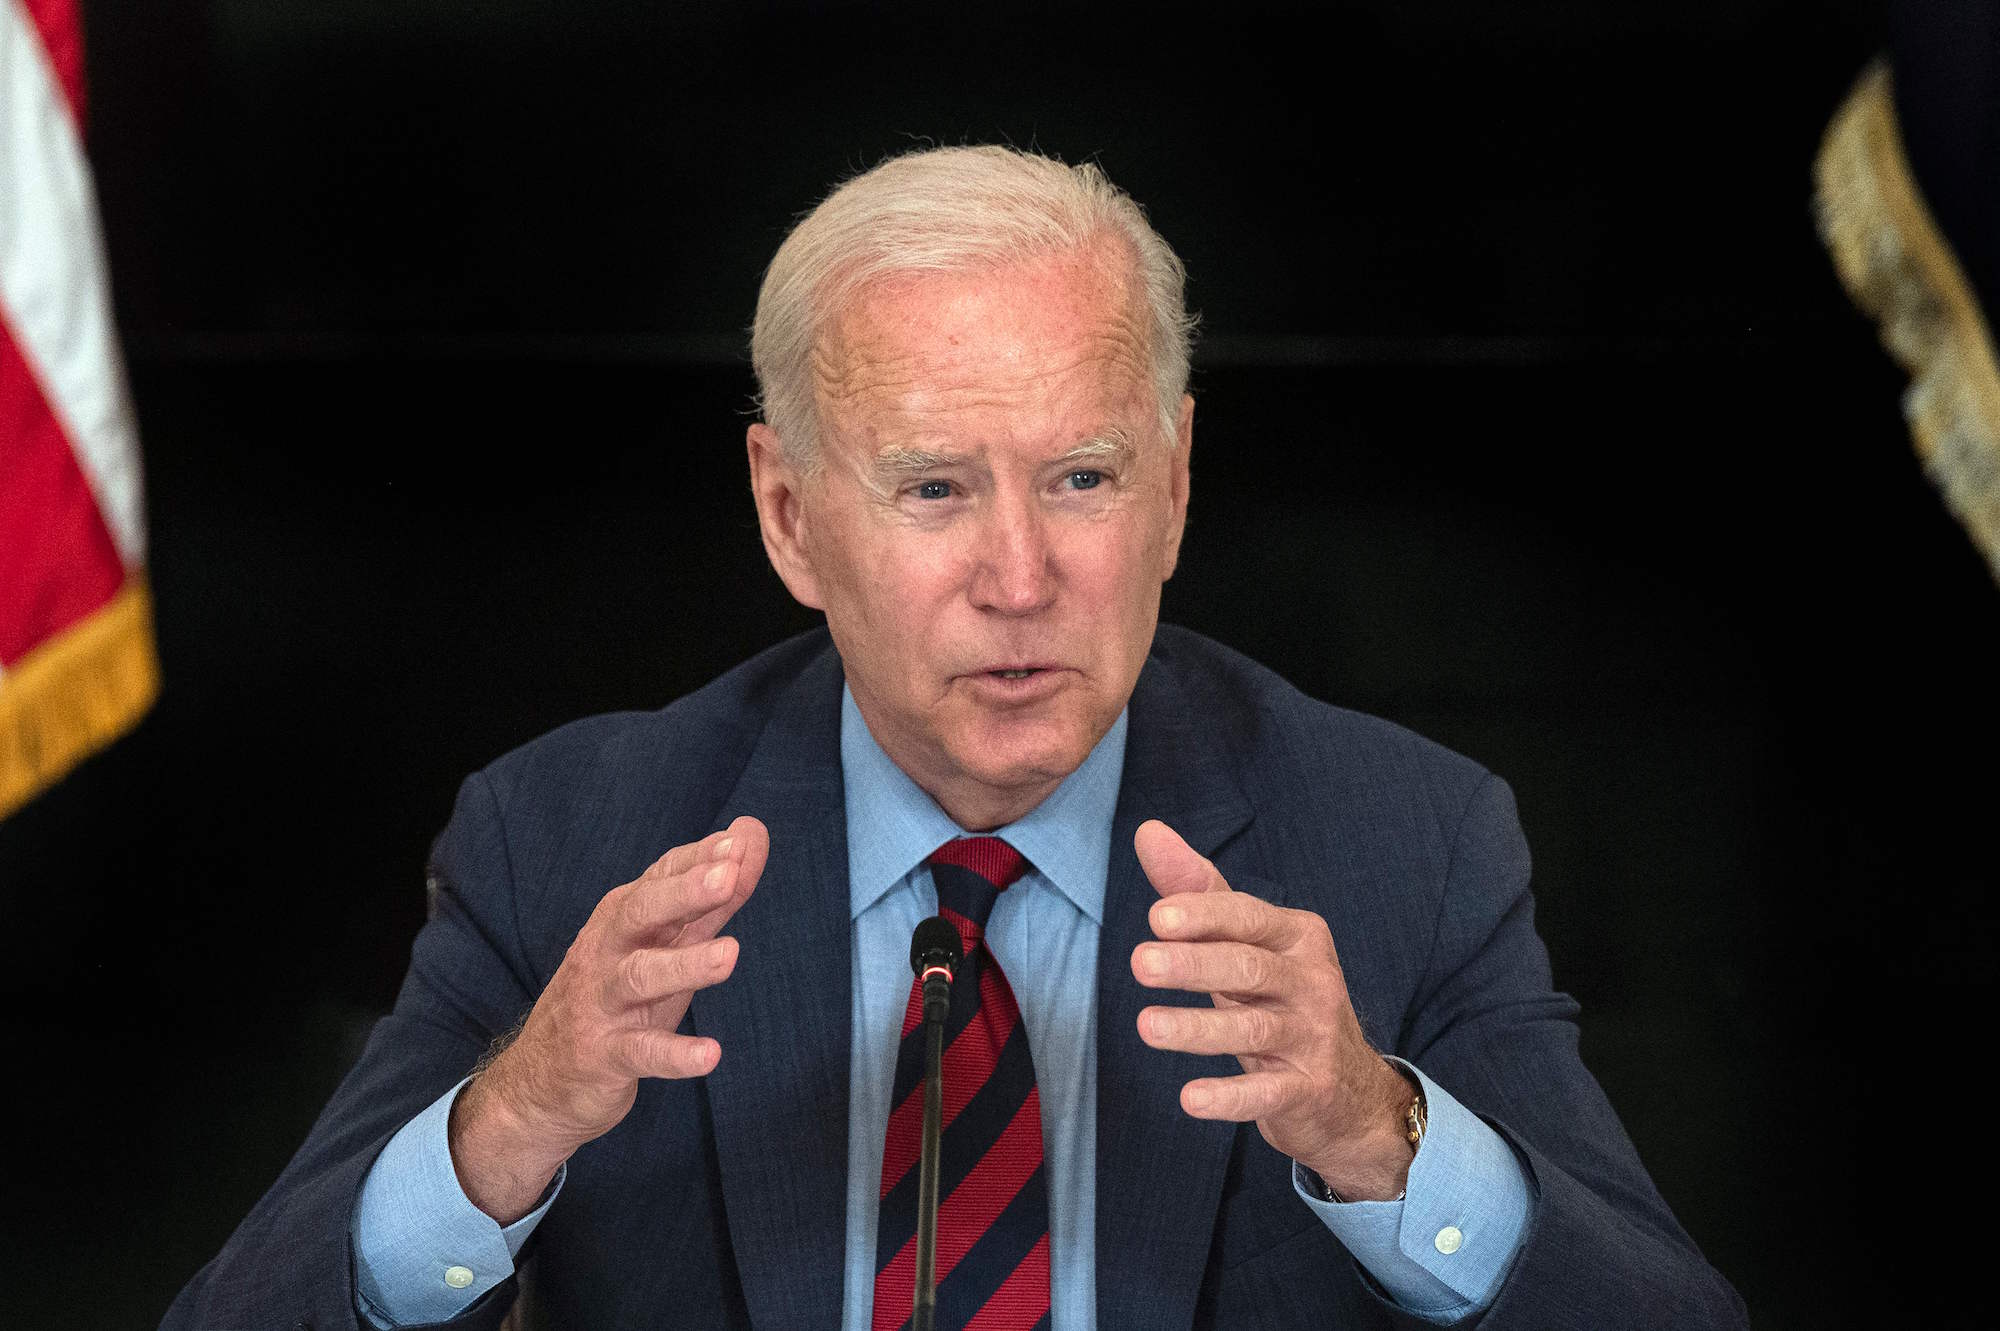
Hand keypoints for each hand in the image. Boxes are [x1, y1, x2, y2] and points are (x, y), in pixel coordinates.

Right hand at [449, 816, 767, 1221]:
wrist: (540, 1080)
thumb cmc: (616, 996)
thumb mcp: (665, 945)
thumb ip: (710, 898)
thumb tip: (752, 836)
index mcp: (624, 919)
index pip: (661, 877)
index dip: (700, 859)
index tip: (742, 840)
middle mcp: (608, 951)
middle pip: (641, 912)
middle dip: (685, 891)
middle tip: (729, 875)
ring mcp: (602, 1002)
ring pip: (640, 976)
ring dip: (686, 964)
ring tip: (730, 954)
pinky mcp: (604, 1055)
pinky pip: (640, 1052)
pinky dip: (674, 1054)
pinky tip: (710, 1054)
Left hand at [1130, 819, 1415, 1200]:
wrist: (1349, 1090)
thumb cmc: (1281, 1001)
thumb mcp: (1247, 945)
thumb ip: (1199, 892)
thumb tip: (1147, 831)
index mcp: (1298, 937)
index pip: (1248, 918)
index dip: (1204, 915)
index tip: (1156, 917)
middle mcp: (1312, 982)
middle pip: (1250, 968)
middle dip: (1194, 963)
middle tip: (1139, 963)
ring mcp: (1314, 1038)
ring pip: (1254, 1030)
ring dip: (1198, 1028)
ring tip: (1147, 1027)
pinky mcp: (1309, 1090)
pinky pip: (1267, 1093)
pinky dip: (1230, 1096)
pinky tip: (1190, 1098)